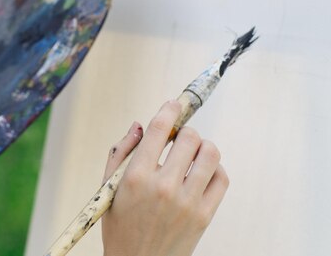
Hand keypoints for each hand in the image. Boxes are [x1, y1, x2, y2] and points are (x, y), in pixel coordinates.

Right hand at [101, 100, 228, 255]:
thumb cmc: (120, 225)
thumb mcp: (109, 189)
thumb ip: (121, 152)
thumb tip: (140, 124)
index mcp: (136, 177)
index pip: (160, 129)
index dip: (170, 110)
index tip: (174, 104)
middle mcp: (163, 187)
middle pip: (190, 137)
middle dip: (186, 132)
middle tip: (179, 139)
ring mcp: (187, 202)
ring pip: (210, 153)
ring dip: (203, 147)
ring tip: (193, 154)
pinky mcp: (204, 215)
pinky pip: (222, 178)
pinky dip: (215, 169)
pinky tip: (201, 173)